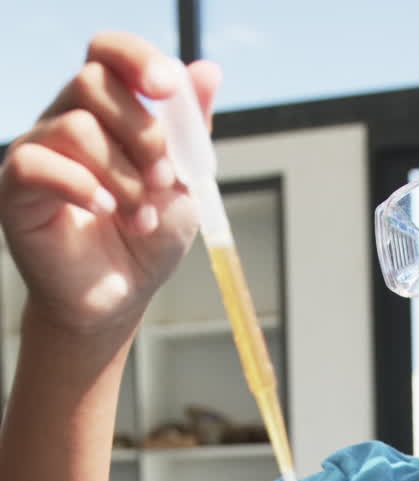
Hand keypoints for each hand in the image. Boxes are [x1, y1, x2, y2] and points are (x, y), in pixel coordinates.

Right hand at [0, 32, 220, 335]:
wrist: (118, 298)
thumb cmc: (146, 241)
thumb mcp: (184, 187)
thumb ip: (190, 133)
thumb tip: (207, 70)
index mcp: (107, 111)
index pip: (108, 53)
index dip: (137, 59)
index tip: (167, 88)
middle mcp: (66, 120)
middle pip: (92, 80)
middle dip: (141, 130)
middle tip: (165, 178)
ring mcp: (39, 151)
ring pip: (75, 126)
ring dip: (122, 174)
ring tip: (141, 217)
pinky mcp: (17, 187)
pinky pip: (39, 164)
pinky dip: (82, 187)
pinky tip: (107, 212)